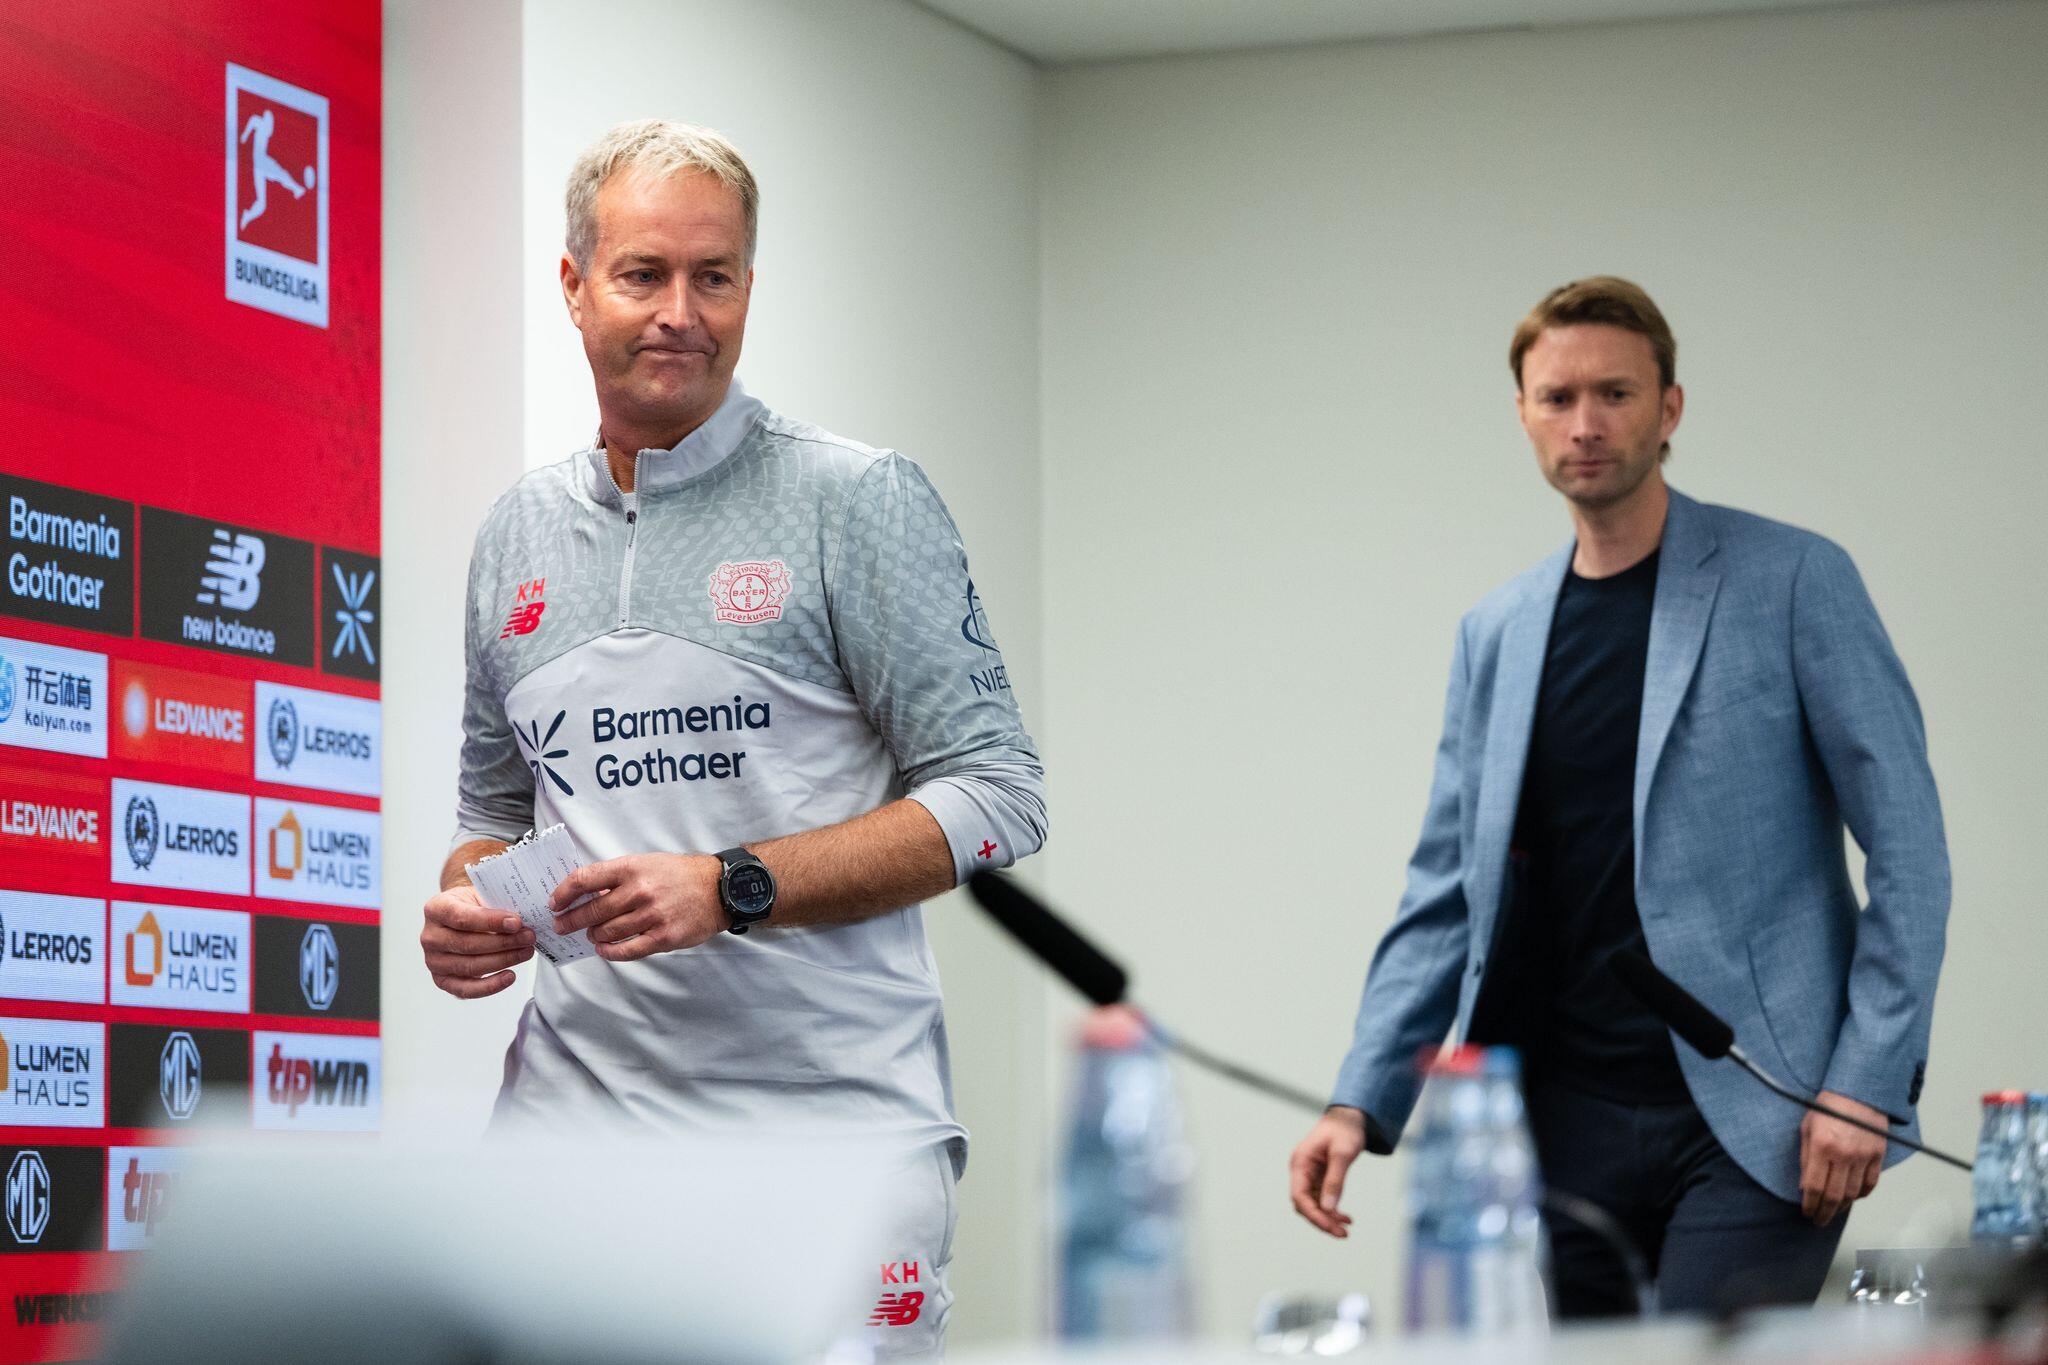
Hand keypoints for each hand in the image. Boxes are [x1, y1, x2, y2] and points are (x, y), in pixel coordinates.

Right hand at [421, 882, 534, 998]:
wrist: (461, 917)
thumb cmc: (474, 905)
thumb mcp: (481, 895)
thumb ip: (497, 905)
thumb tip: (521, 923)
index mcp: (436, 909)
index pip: (462, 918)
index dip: (491, 921)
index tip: (517, 922)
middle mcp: (430, 936)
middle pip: (468, 944)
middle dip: (504, 942)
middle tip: (529, 937)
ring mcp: (433, 961)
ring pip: (470, 966)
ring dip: (503, 961)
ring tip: (526, 952)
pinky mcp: (442, 980)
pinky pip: (466, 989)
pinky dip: (490, 986)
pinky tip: (510, 976)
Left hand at [549, 853, 724, 961]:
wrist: (717, 889)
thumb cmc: (680, 875)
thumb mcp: (647, 863)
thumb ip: (618, 878)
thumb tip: (588, 894)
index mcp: (631, 868)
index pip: (585, 879)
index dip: (564, 893)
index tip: (555, 903)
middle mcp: (639, 891)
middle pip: (592, 911)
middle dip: (571, 921)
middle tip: (561, 926)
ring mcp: (651, 915)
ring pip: (607, 932)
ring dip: (593, 935)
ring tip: (591, 935)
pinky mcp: (662, 937)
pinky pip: (627, 950)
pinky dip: (610, 952)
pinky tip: (604, 950)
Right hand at [1289, 1106, 1366, 1236]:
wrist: (1349, 1118)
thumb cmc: (1345, 1131)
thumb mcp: (1343, 1154)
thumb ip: (1335, 1180)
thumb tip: (1329, 1208)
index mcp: (1300, 1162)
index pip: (1299, 1196)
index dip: (1313, 1215)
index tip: (1331, 1227)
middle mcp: (1301, 1170)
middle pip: (1304, 1204)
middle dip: (1322, 1220)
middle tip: (1343, 1234)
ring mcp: (1309, 1175)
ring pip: (1313, 1204)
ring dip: (1328, 1218)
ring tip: (1346, 1228)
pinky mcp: (1318, 1178)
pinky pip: (1321, 1199)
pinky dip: (1332, 1209)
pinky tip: (1346, 1218)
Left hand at [1800, 1090, 1888, 1223]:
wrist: (1858, 1091)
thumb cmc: (1827, 1107)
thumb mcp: (1806, 1128)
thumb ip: (1805, 1159)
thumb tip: (1805, 1187)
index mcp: (1822, 1146)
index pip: (1815, 1187)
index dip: (1810, 1205)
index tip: (1807, 1213)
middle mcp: (1844, 1154)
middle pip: (1835, 1196)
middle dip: (1825, 1212)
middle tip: (1819, 1220)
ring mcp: (1863, 1156)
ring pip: (1853, 1193)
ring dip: (1842, 1207)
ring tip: (1833, 1211)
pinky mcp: (1878, 1155)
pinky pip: (1870, 1183)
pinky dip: (1861, 1194)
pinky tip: (1851, 1197)